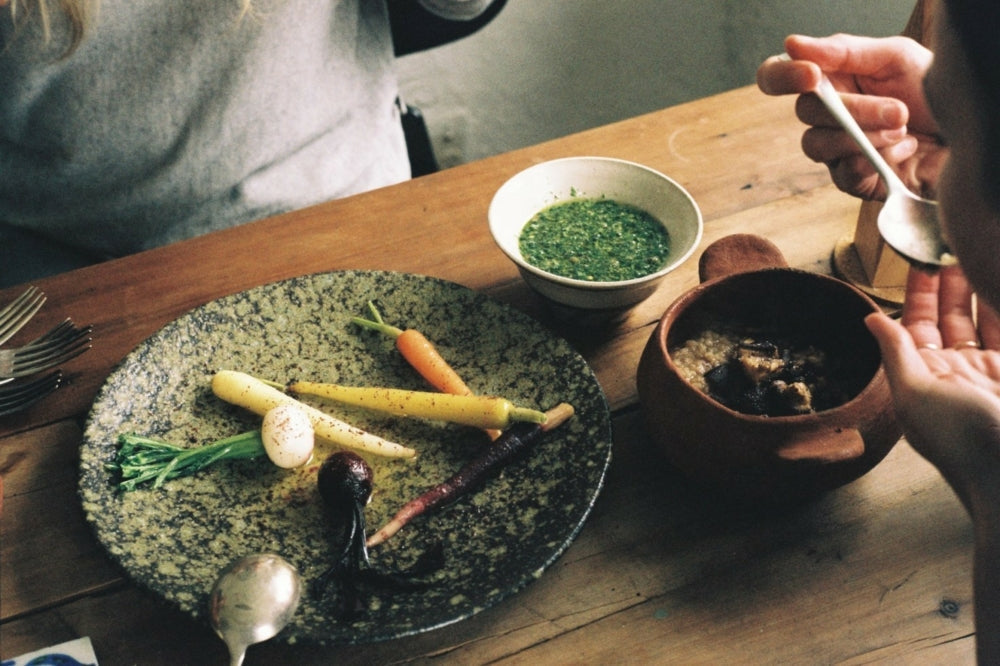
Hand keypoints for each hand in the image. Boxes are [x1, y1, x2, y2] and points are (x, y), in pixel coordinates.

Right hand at [757, 33, 945, 199]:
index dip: (783, 77)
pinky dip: (877, 159)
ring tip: (903, 129)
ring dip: (863, 136)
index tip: (811, 76)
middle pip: (804, 112)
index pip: (777, 77)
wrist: (967, 132)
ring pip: (818, 144)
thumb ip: (844, 50)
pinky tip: (904, 150)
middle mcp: (825, 115)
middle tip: (897, 110)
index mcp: (829, 79)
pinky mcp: (852, 181)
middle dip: (852, 110)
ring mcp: (835, 150)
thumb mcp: (894, 57)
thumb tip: (792, 45)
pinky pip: (844, 173)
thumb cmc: (931, 92)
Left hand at [865, 266, 999, 516]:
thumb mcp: (916, 396)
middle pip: (955, 317)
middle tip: (955, 242)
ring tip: (981, 252)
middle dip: (954, 281)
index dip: (919, 291)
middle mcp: (960, 373)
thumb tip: (868, 318)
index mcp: (925, 378)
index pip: (917, 324)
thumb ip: (896, 354)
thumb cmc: (963, 443)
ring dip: (984, 289)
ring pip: (989, 320)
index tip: (921, 255)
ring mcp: (993, 373)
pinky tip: (998, 280)